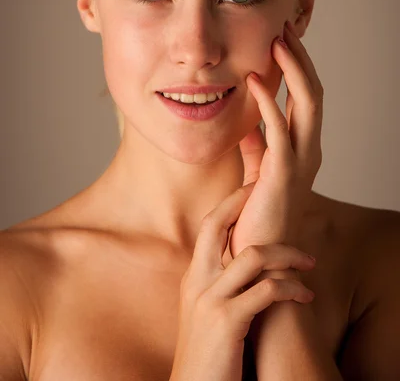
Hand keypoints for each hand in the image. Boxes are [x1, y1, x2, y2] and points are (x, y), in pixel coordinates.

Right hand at [171, 184, 315, 380]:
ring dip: (288, 254)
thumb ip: (218, 282)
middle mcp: (198, 281)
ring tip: (308, 261)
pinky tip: (305, 296)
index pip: (209, 225)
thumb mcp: (205, 309)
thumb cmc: (207, 350)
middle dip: (244, 201)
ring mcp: (211, 299)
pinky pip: (268, 291)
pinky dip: (292, 289)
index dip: (231, 202)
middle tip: (270, 194)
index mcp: (194, 276)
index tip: (253, 189)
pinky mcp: (228, 321)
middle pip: (216, 223)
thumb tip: (244, 261)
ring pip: (253, 255)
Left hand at [229, 20, 323, 266]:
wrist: (259, 257)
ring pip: (309, 104)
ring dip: (294, 69)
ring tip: (277, 41)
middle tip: (284, 27)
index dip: (298, 66)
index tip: (281, 38)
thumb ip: (256, 144)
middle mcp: (309, 150)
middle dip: (301, 58)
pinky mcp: (283, 174)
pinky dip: (267, 103)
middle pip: (314, 92)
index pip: (307, 97)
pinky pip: (280, 131)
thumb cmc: (255, 214)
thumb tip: (248, 122)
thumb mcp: (257, 170)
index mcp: (303, 147)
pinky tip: (250, 81)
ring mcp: (301, 161)